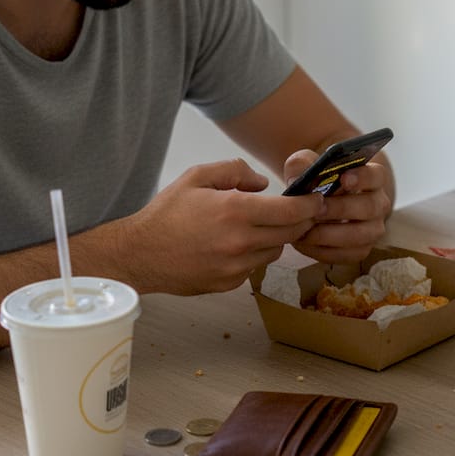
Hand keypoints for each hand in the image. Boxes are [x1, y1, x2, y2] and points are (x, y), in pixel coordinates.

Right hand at [125, 158, 324, 295]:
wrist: (138, 254)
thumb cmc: (166, 213)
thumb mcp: (197, 177)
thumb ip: (235, 171)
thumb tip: (263, 183)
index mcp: (235, 211)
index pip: (291, 211)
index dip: (310, 204)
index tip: (317, 199)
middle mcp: (240, 242)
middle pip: (291, 233)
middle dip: (300, 221)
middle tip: (300, 211)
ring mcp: (236, 267)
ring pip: (275, 251)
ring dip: (276, 238)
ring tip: (258, 226)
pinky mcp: (229, 284)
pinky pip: (255, 267)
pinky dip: (254, 255)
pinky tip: (235, 245)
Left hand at [282, 149, 391, 263]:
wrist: (323, 201)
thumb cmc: (319, 179)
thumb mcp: (308, 164)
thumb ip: (302, 164)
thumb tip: (296, 178)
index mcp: (372, 178)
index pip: (376, 175)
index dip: (363, 177)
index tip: (343, 178)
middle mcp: (378, 204)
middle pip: (368, 207)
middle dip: (341, 209)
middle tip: (316, 210)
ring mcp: (372, 229)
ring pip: (360, 236)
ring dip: (330, 234)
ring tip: (305, 230)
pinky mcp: (361, 249)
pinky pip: (348, 255)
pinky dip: (324, 251)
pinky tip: (304, 243)